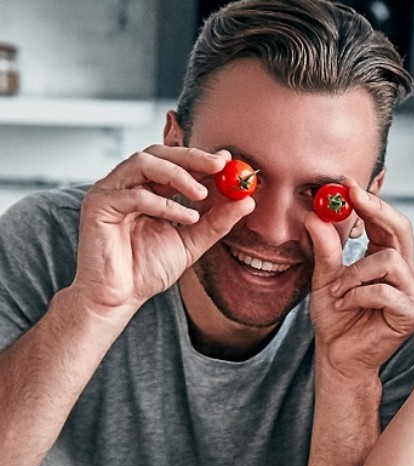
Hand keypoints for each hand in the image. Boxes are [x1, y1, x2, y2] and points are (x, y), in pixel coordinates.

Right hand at [71, 145, 251, 319]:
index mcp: (147, 189)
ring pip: (143, 163)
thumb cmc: (147, 269)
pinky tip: (187, 217)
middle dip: (192, 157)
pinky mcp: (98, 205)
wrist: (120, 296)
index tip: (228, 161)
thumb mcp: (192, 241)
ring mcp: (110, 192)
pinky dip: (164, 204)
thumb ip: (216, 222)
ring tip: (203, 195)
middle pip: (158, 153)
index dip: (201, 159)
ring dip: (178, 175)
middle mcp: (126, 185)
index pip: (173, 163)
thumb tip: (247, 201)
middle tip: (220, 165)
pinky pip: (133, 195)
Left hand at [307, 182, 413, 375]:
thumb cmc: (336, 319)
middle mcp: (406, 273)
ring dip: (356, 272)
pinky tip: (345, 304)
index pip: (387, 222)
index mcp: (388, 259)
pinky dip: (359, 294)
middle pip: (402, 230)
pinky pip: (386, 292)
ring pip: (390, 261)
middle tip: (351, 198)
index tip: (347, 184)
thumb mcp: (324, 277)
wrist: (338, 357)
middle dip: (376, 211)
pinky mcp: (411, 315)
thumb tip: (315, 215)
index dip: (371, 201)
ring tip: (337, 290)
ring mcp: (412, 294)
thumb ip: (325, 248)